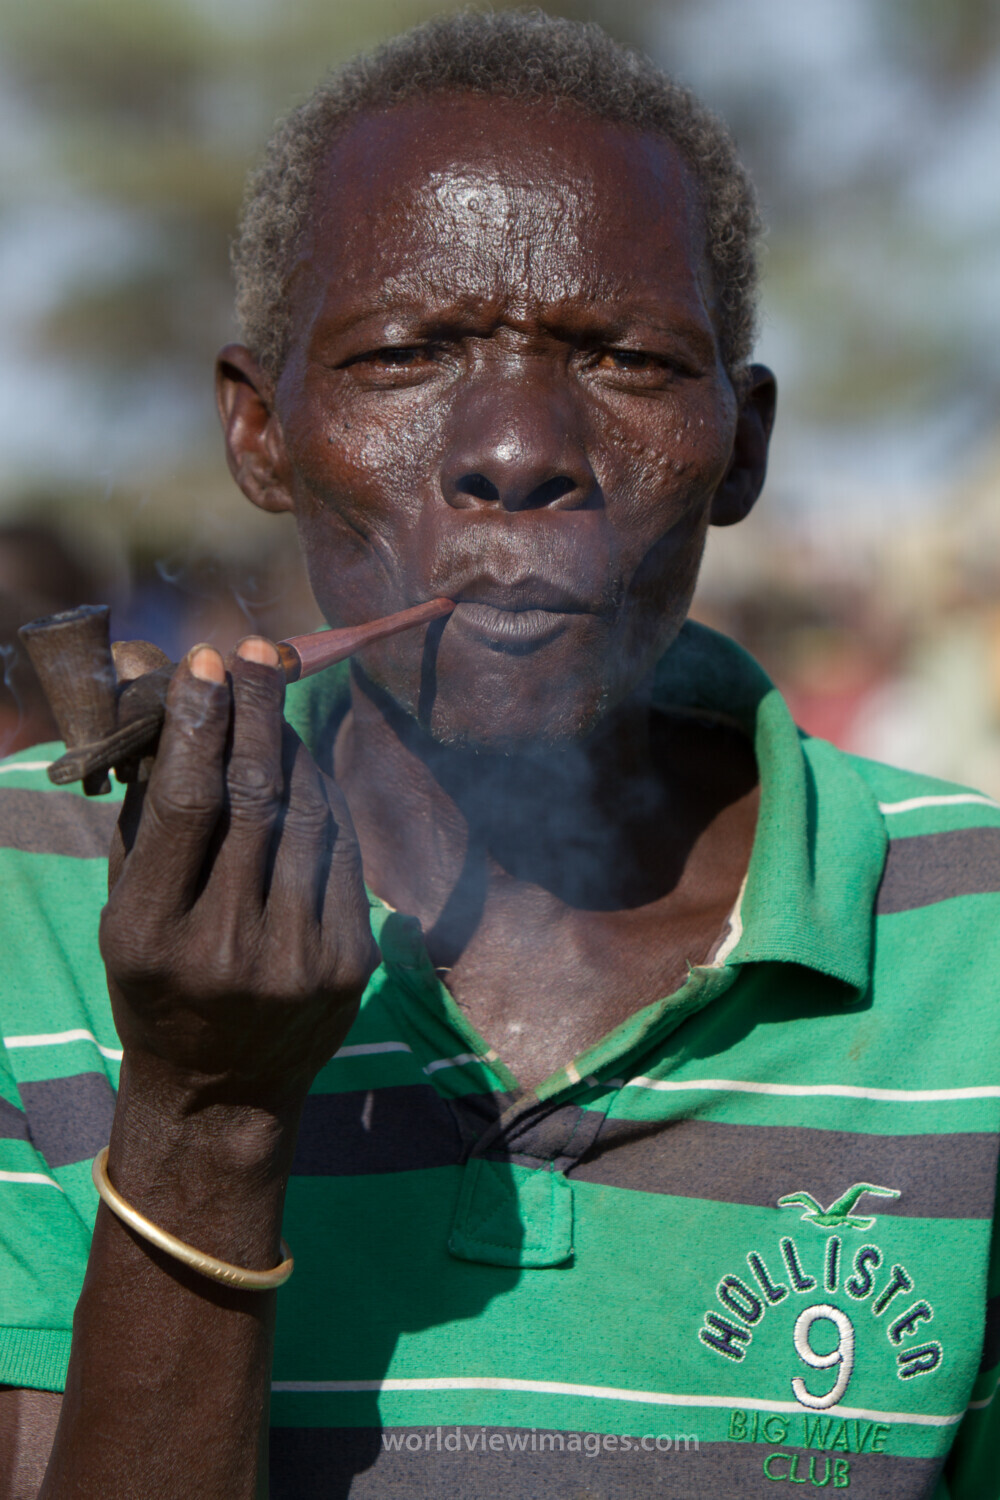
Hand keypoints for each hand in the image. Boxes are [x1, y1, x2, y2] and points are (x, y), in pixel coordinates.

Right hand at [99, 638, 377, 1113]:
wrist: (220, 1092)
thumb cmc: (157, 983)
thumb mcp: (124, 910)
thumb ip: (144, 813)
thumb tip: (164, 700)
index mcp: (149, 935)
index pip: (185, 806)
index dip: (198, 724)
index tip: (203, 662)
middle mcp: (225, 950)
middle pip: (254, 799)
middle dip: (256, 711)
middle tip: (256, 649)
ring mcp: (297, 961)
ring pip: (307, 816)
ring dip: (293, 745)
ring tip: (274, 700)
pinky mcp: (350, 964)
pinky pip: (343, 851)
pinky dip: (326, 796)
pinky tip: (306, 763)